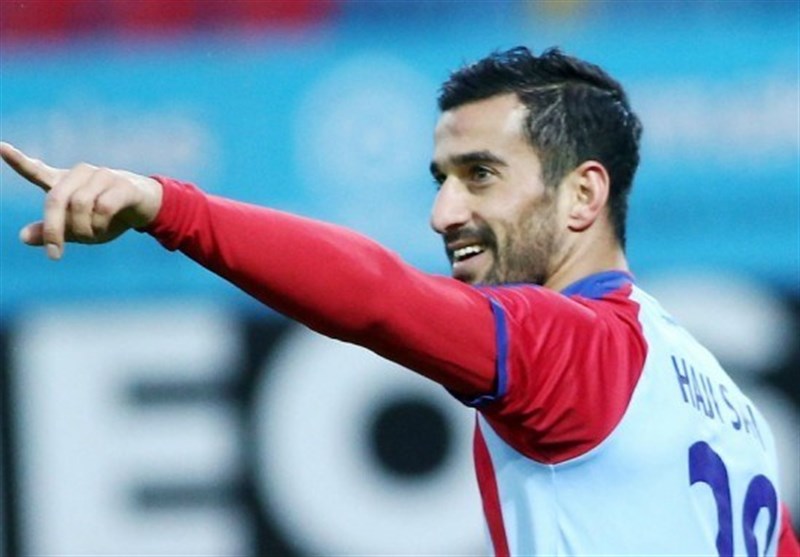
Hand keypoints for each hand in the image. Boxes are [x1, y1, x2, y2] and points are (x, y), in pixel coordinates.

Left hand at [0, 142, 162, 259]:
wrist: (148, 207)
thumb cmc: (109, 217)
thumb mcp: (78, 229)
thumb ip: (52, 231)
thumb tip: (22, 237)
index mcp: (65, 182)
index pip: (36, 171)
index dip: (18, 161)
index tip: (0, 147)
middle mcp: (80, 174)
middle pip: (55, 200)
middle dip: (53, 230)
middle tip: (54, 254)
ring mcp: (102, 176)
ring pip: (79, 206)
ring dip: (83, 230)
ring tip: (92, 237)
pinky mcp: (123, 185)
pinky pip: (103, 208)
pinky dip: (101, 225)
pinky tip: (106, 228)